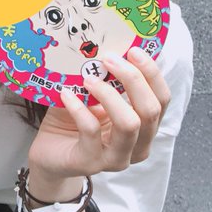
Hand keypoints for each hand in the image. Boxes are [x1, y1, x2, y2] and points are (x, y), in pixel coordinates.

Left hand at [28, 47, 170, 182]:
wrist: (49, 154)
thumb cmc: (72, 121)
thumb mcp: (91, 97)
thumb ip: (103, 80)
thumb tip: (104, 49)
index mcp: (143, 126)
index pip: (162, 99)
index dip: (152, 74)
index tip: (133, 50)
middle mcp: (137, 145)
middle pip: (150, 110)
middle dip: (133, 79)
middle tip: (108, 59)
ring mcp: (116, 158)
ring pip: (129, 124)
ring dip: (109, 95)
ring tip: (87, 77)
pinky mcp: (90, 162)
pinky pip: (90, 130)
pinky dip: (79, 108)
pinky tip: (65, 94)